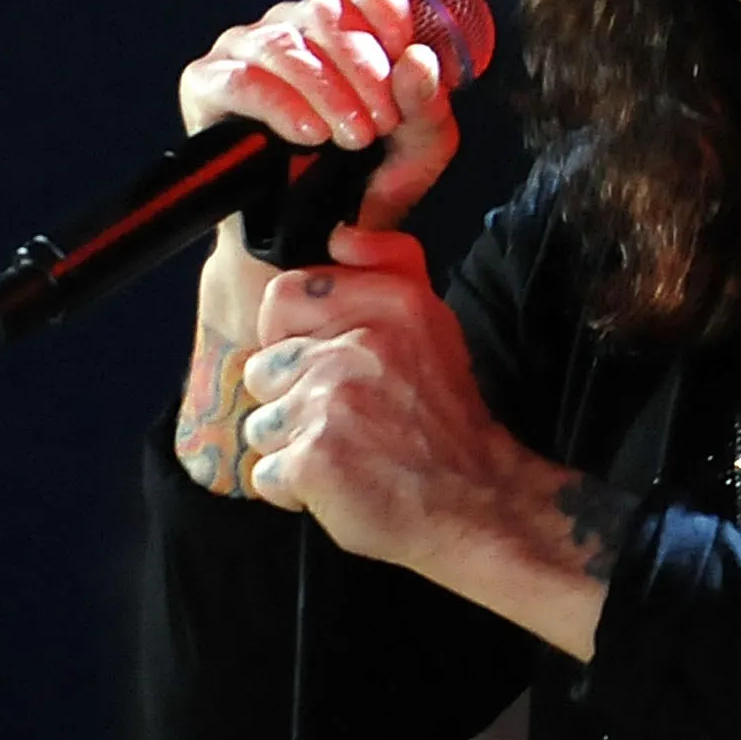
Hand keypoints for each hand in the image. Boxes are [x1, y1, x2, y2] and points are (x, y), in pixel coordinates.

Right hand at [177, 0, 460, 238]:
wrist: (314, 242)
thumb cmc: (367, 182)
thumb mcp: (420, 146)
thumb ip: (428, 103)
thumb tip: (419, 60)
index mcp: (345, 23)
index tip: (403, 50)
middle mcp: (294, 25)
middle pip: (328, 9)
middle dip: (365, 67)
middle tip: (383, 120)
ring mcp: (246, 49)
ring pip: (287, 43)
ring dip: (329, 91)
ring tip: (353, 137)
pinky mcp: (207, 84)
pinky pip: (242, 79)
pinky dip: (282, 106)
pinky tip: (309, 135)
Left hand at [237, 224, 517, 571]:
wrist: (479, 503)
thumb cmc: (446, 420)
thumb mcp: (433, 324)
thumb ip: (389, 268)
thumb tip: (342, 236)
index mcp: (388, 304)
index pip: (283, 297)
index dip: (289, 338)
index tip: (321, 364)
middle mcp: (358, 345)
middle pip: (264, 368)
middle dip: (292, 401)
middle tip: (347, 421)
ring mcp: (331, 402)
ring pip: (261, 424)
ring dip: (294, 449)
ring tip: (347, 455)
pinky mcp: (314, 459)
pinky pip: (267, 474)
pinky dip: (296, 491)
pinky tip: (340, 486)